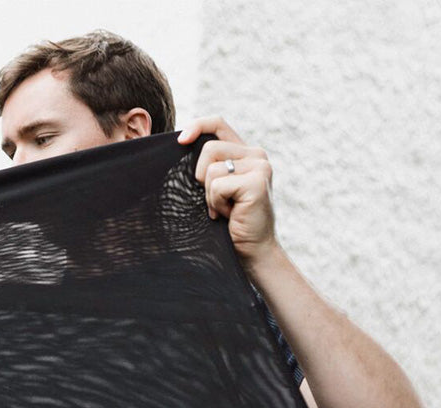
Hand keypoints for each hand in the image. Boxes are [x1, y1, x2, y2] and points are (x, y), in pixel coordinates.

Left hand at [178, 117, 276, 268]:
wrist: (251, 251)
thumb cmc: (230, 223)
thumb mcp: (216, 189)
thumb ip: (209, 167)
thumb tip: (181, 147)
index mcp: (245, 153)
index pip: (218, 124)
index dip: (197, 126)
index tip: (180, 141)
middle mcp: (256, 155)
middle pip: (208, 148)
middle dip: (200, 179)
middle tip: (215, 201)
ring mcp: (260, 166)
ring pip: (210, 170)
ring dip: (209, 195)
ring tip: (224, 209)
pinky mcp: (257, 182)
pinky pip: (217, 186)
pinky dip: (216, 204)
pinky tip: (229, 215)